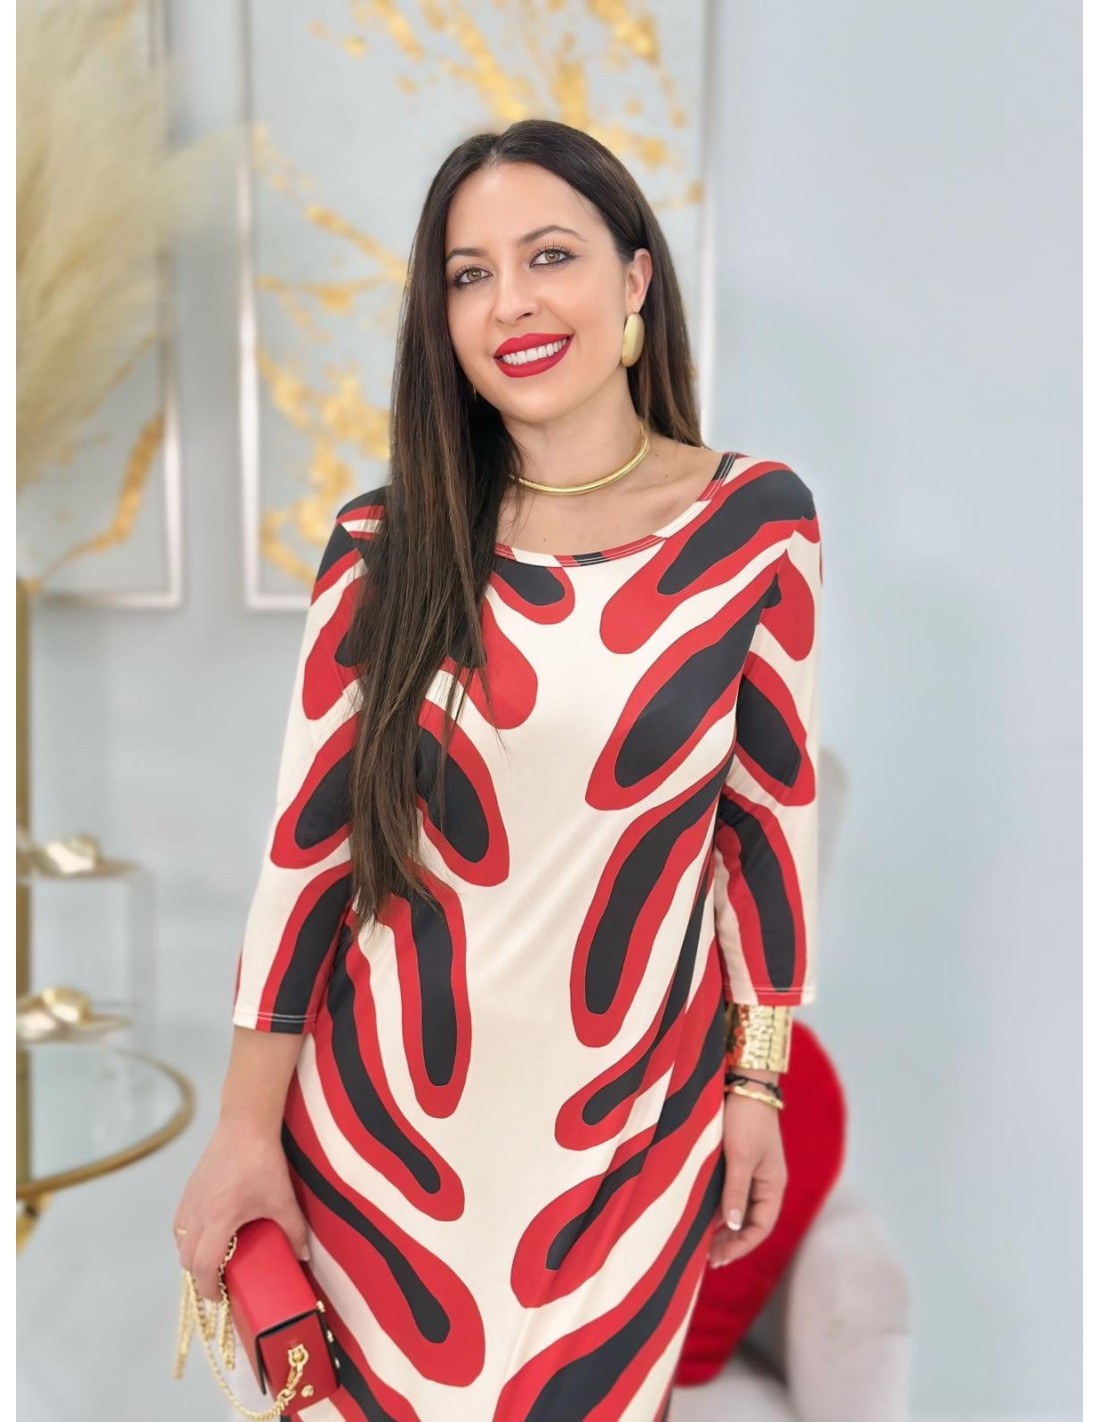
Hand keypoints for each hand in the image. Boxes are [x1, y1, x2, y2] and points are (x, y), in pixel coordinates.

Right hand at [172, 1117, 309, 1301]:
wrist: (245, 1123)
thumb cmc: (264, 1160)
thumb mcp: (282, 1198)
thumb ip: (294, 1230)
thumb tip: (304, 1256)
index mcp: (219, 1220)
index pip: (203, 1267)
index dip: (210, 1289)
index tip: (222, 1297)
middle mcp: (198, 1213)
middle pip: (187, 1260)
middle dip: (200, 1277)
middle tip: (220, 1282)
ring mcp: (190, 1200)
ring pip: (180, 1241)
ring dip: (193, 1256)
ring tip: (214, 1258)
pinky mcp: (189, 1188)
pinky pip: (180, 1223)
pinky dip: (188, 1237)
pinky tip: (206, 1234)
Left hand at [708, 1090, 786, 1266]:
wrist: (744, 1080)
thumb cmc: (746, 1118)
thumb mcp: (740, 1156)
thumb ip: (735, 1192)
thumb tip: (730, 1226)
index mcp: (773, 1185)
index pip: (760, 1227)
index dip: (739, 1246)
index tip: (717, 1260)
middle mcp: (764, 1183)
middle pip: (749, 1223)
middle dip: (730, 1242)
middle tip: (707, 1260)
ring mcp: (751, 1172)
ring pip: (737, 1209)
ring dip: (721, 1227)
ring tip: (700, 1245)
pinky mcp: (736, 1161)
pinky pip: (728, 1193)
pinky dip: (716, 1208)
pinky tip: (699, 1216)